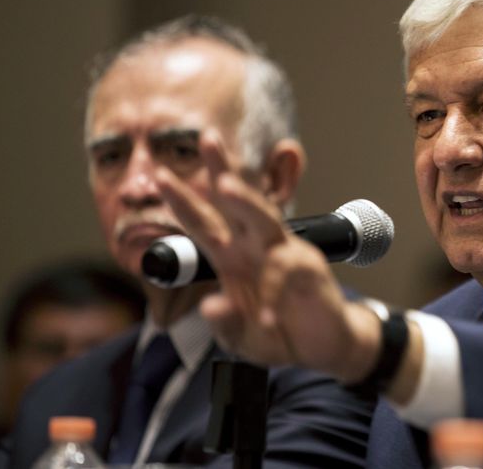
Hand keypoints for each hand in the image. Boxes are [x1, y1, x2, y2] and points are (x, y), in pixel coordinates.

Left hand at [155, 130, 377, 379]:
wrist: (322, 345)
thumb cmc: (277, 334)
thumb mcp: (240, 335)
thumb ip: (225, 322)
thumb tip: (210, 305)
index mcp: (233, 256)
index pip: (203, 222)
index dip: (181, 200)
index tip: (160, 175)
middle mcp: (257, 247)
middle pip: (237, 202)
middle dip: (221, 169)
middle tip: (206, 136)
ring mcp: (286, 255)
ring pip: (265, 220)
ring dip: (246, 202)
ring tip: (227, 187)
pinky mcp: (310, 271)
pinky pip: (288, 276)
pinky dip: (275, 299)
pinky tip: (267, 320)